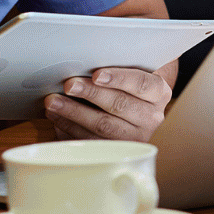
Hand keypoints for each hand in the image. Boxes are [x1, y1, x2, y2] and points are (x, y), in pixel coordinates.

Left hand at [46, 67, 171, 141]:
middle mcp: (152, 118)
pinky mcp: (117, 152)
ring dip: (74, 113)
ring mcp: (135, 138)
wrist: (140, 116)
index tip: (96, 74)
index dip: (119, 78)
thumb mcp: (137, 76)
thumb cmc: (131, 89)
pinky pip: (91, 142)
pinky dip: (70, 129)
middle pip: (119, 105)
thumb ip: (122, 68)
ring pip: (103, 126)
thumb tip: (87, 61)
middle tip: (69, 85)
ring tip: (54, 102)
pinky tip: (56, 118)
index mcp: (159, 94)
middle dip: (90, 94)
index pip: (141, 84)